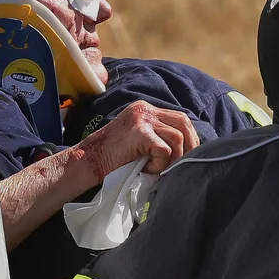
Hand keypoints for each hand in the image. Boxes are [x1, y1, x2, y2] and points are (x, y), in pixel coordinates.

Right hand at [74, 101, 199, 177]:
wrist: (88, 161)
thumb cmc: (113, 157)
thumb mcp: (138, 140)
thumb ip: (157, 137)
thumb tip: (186, 150)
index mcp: (146, 109)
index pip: (179, 119)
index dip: (189, 138)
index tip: (187, 156)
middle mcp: (145, 109)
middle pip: (183, 123)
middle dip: (190, 146)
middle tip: (182, 165)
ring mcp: (142, 119)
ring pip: (177, 138)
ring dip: (172, 159)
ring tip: (157, 169)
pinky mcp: (139, 132)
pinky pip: (164, 149)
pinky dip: (160, 164)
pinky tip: (147, 169)